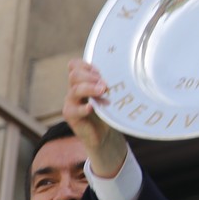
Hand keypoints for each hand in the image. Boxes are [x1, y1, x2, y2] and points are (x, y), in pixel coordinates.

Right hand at [63, 59, 129, 177]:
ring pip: (75, 90)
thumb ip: (112, 84)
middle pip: (74, 75)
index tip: (101, 72)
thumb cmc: (108, 111)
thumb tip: (128, 72)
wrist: (103, 134)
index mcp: (81, 81)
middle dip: (90, 76)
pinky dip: (83, 108)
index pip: (74, 65)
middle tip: (105, 83)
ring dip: (90, 88)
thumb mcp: (111, 94)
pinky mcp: (70, 115)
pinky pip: (74, 110)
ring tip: (103, 90)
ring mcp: (70, 102)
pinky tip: (91, 108)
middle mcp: (73, 89)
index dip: (87, 65)